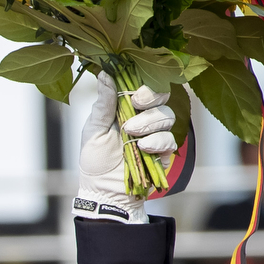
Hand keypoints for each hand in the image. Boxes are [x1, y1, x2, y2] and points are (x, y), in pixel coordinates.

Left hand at [75, 77, 176, 222]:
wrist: (103, 190)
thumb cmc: (95, 159)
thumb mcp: (93, 129)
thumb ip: (104, 103)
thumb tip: (105, 73)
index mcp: (127, 107)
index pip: (145, 85)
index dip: (144, 84)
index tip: (133, 92)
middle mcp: (145, 116)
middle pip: (163, 95)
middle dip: (151, 98)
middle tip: (136, 105)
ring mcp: (156, 133)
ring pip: (168, 116)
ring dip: (150, 122)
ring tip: (130, 134)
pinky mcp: (165, 151)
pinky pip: (170, 139)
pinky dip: (157, 141)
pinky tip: (142, 147)